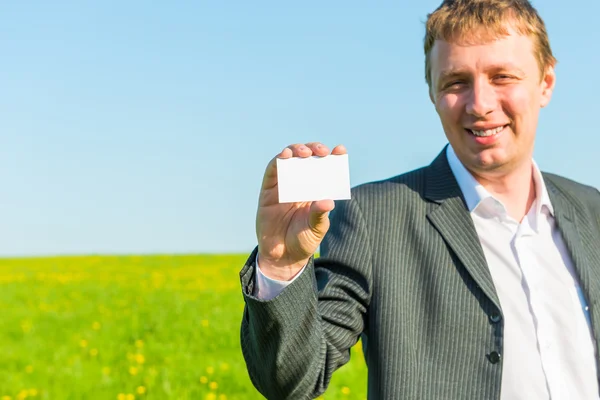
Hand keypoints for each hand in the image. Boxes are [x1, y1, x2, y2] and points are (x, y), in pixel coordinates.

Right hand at [256, 142, 346, 280]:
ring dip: (297, 150)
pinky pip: (272, 170)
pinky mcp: (268, 189)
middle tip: (321, 152)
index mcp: (317, 190)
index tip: (341, 150)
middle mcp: (301, 183)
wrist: (282, 255)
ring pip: (290, 158)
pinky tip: (285, 156)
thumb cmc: (302, 240)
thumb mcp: (315, 229)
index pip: (326, 168)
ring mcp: (284, 184)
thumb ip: (319, 214)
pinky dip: (278, 160)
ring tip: (304, 153)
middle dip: (315, 149)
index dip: (334, 157)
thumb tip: (328, 202)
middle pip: (308, 158)